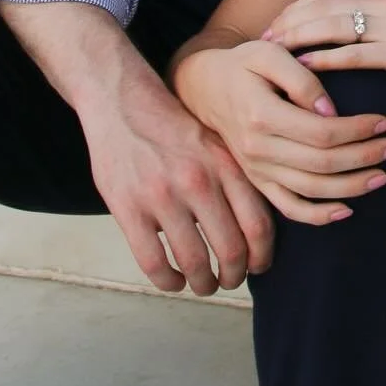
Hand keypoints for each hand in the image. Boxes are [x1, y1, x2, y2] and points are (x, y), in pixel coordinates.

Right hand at [0, 0, 276, 300]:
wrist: (122, 101)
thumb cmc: (174, 128)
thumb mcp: (215, 144)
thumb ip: (235, 180)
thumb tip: (258, 231)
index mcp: (225, 165)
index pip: (258, 224)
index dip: (262, 256)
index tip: (258, 267)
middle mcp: (198, 181)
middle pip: (231, 250)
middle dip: (234, 276)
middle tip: (230, 281)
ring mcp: (162, 196)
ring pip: (194, 262)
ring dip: (203, 283)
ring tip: (203, 284)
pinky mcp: (128, 208)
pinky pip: (154, 262)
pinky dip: (168, 281)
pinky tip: (173, 280)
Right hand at [173, 40, 385, 223]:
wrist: (204, 87)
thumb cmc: (243, 64)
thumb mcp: (268, 52)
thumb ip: (301, 78)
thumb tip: (330, 109)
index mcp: (262, 116)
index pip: (322, 132)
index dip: (359, 129)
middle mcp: (258, 149)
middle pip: (323, 164)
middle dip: (366, 157)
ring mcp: (257, 170)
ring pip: (312, 190)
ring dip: (353, 186)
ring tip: (384, 174)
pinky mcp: (257, 182)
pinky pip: (289, 208)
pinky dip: (319, 215)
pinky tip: (347, 208)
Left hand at [262, 0, 385, 104]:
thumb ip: (384, 11)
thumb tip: (353, 17)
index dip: (296, 8)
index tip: (275, 25)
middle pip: (322, 5)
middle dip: (288, 21)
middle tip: (262, 39)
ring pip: (332, 25)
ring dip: (297, 38)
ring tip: (273, 53)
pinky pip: (353, 54)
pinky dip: (324, 60)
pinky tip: (303, 69)